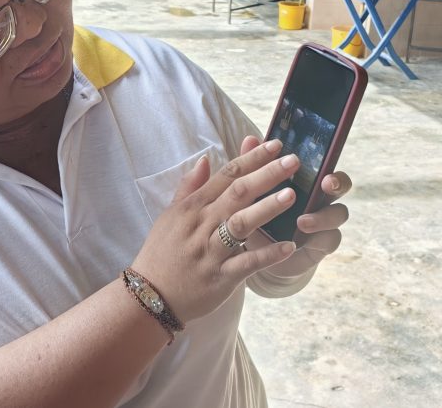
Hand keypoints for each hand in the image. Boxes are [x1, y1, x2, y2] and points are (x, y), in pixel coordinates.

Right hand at [131, 138, 298, 323]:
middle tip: (293, 161)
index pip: (227, 175)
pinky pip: (246, 264)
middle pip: (238, 193)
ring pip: (241, 224)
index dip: (252, 159)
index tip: (275, 145)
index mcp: (193, 207)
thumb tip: (205, 159)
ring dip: (267, 208)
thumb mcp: (170, 215)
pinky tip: (289, 247)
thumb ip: (190, 187)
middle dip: (267, 175)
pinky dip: (267, 255)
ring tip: (291, 195)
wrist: (148, 296)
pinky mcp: (220, 278)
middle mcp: (202, 224)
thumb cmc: (161, 252)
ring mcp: (211, 251)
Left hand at [238, 136, 351, 277]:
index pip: (323, 163)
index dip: (324, 159)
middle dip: (337, 182)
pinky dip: (317, 239)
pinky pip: (331, 239)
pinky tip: (298, 242)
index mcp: (306, 180)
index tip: (316, 165)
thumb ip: (253, 167)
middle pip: (341, 184)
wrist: (256, 254)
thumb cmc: (258, 216)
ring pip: (339, 213)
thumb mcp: (252, 194)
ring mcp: (325, 220)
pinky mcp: (322, 244)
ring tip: (302, 222)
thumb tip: (250, 140)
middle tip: (326, 183)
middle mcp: (320, 197)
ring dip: (323, 216)